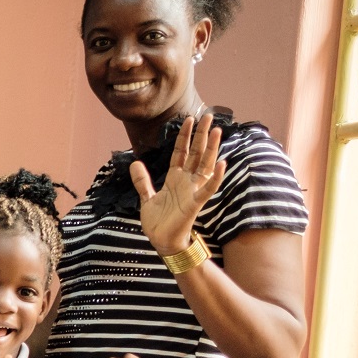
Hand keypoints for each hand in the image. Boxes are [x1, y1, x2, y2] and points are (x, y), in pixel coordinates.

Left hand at [129, 110, 224, 255]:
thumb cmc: (158, 220)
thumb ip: (142, 180)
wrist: (162, 241)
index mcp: (175, 178)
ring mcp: (192, 191)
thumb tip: (136, 163)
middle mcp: (186, 181)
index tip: (189, 119)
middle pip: (196, 153)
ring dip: (212, 149)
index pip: (181, 152)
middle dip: (201, 135)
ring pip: (205, 165)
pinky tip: (222, 164)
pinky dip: (216, 177)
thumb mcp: (147, 197)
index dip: (184, 136)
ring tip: (218, 131)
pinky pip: (208, 188)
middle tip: (209, 116)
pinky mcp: (195, 203)